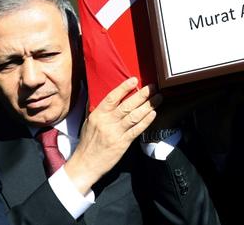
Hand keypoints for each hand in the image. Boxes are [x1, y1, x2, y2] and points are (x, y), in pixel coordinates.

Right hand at [64, 78, 161, 193]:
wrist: (85, 165)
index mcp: (98, 115)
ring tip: (158, 98)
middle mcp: (107, 122)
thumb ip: (98, 108)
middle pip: (127, 105)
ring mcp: (115, 133)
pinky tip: (153, 114)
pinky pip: (136, 130)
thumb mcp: (88, 122)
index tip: (134, 80)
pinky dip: (146, 121)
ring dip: (148, 106)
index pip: (112, 97)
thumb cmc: (87, 142)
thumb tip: (104, 94)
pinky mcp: (122, 143)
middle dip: (142, 95)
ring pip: (134, 116)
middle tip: (153, 87)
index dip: (124, 88)